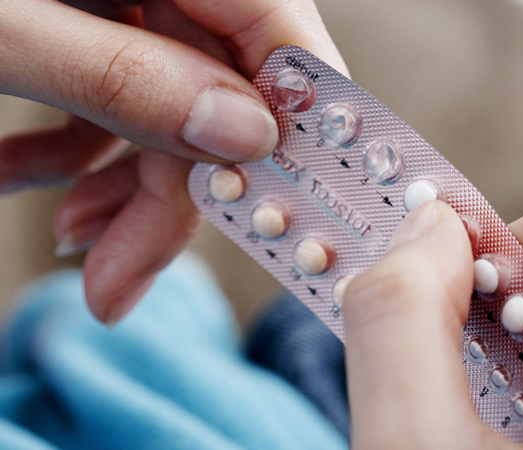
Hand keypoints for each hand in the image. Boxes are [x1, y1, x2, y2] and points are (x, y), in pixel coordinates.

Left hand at [0, 0, 345, 324]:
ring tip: (74, 246)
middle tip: (124, 277)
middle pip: (219, 91)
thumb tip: (238, 136)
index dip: (291, 125)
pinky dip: (70, 155)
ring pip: (167, 107)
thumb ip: (118, 76)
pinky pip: (108, 97)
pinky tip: (23, 184)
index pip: (277, 31)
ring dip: (123, 188)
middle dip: (175, 195)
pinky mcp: (84, 26)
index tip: (276, 209)